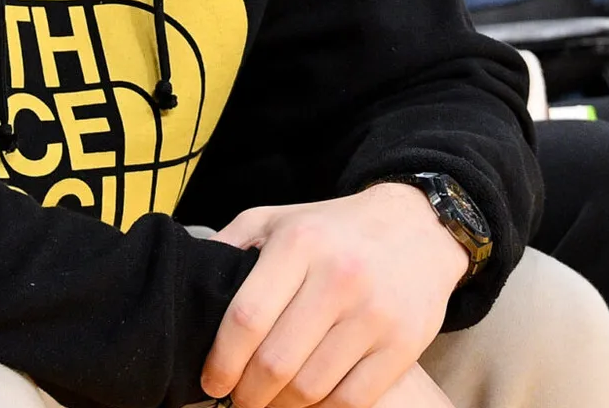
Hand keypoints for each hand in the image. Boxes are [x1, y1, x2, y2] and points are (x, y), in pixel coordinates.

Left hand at [202, 184, 467, 407]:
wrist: (420, 226)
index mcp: (299, 243)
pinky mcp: (404, 342)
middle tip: (240, 400)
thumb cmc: (336, 229)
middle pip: (276, 362)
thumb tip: (188, 281)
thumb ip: (232, 245)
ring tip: (271, 403)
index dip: (222, 361)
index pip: (246, 318)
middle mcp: (339, 276)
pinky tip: (309, 404)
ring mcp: (375, 312)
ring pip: (311, 388)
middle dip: (248, 394)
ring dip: (282, 407)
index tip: (212, 382)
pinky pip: (352, 399)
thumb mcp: (280, 219)